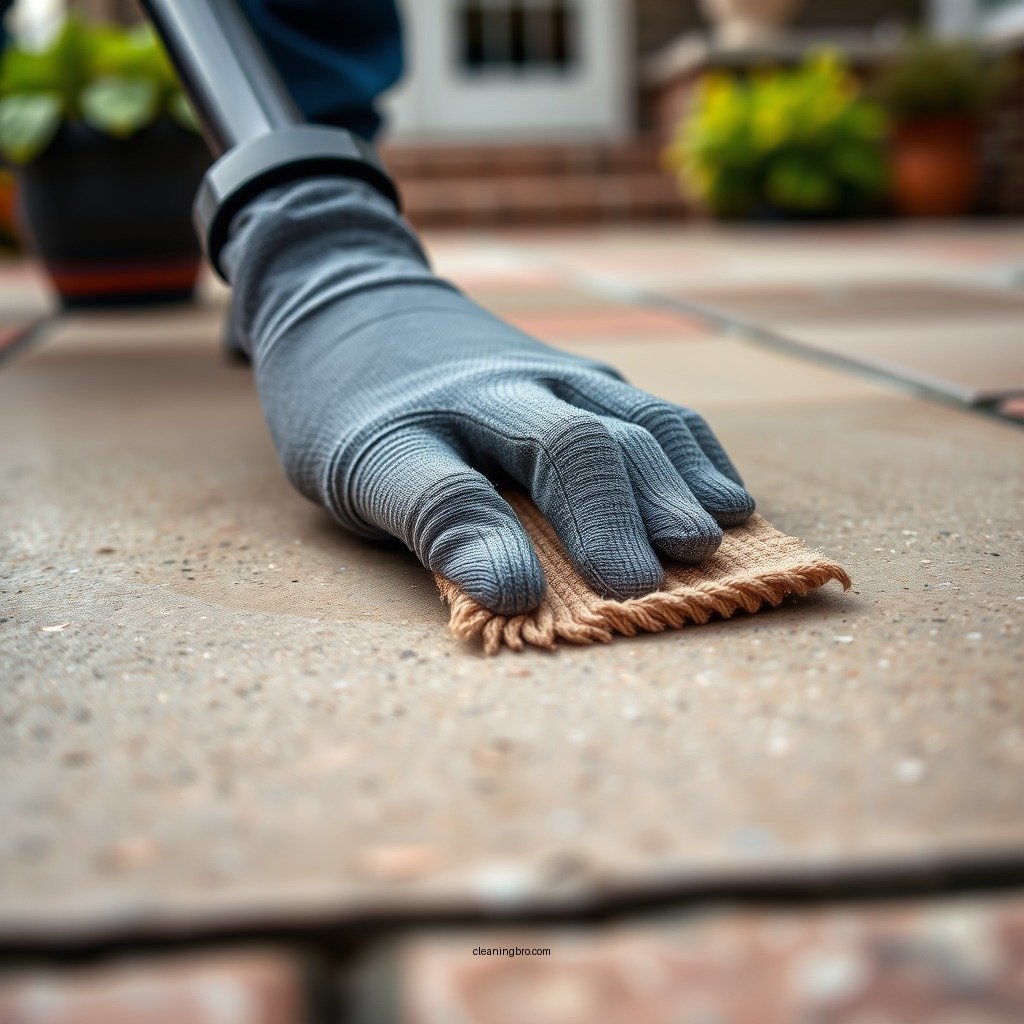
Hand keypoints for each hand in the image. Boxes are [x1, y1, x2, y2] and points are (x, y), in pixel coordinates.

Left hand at [223, 178, 754, 614]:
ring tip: (707, 540)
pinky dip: (694, 455)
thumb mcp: (356, 478)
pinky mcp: (585, 372)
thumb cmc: (357, 418)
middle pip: (564, 448)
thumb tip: (515, 595)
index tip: (519, 599)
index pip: (444, 492)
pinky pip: (654, 411)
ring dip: (672, 484)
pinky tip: (726, 499)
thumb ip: (432, 526)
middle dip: (608, 518)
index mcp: (401, 434)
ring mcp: (546, 373)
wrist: (358, 306)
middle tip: (643, 587)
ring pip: (628, 420)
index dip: (481, 547)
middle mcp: (485, 393)